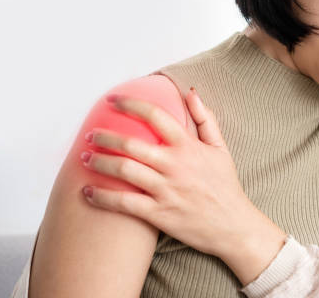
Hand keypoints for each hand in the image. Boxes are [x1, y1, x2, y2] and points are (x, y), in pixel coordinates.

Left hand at [80, 87, 263, 258]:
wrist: (233, 226)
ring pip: (124, 171)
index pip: (156, 116)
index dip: (131, 104)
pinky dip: (102, 197)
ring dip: (99, 162)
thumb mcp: (221, 148)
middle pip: (131, 144)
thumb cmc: (226, 185)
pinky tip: (87, 192)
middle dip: (105, 137)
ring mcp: (166, 190)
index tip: (113, 100)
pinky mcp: (158, 214)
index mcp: (189, 147)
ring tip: (85, 158)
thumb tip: (190, 93)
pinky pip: (124, 203)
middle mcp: (175, 166)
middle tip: (91, 135)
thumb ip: (206, 119)